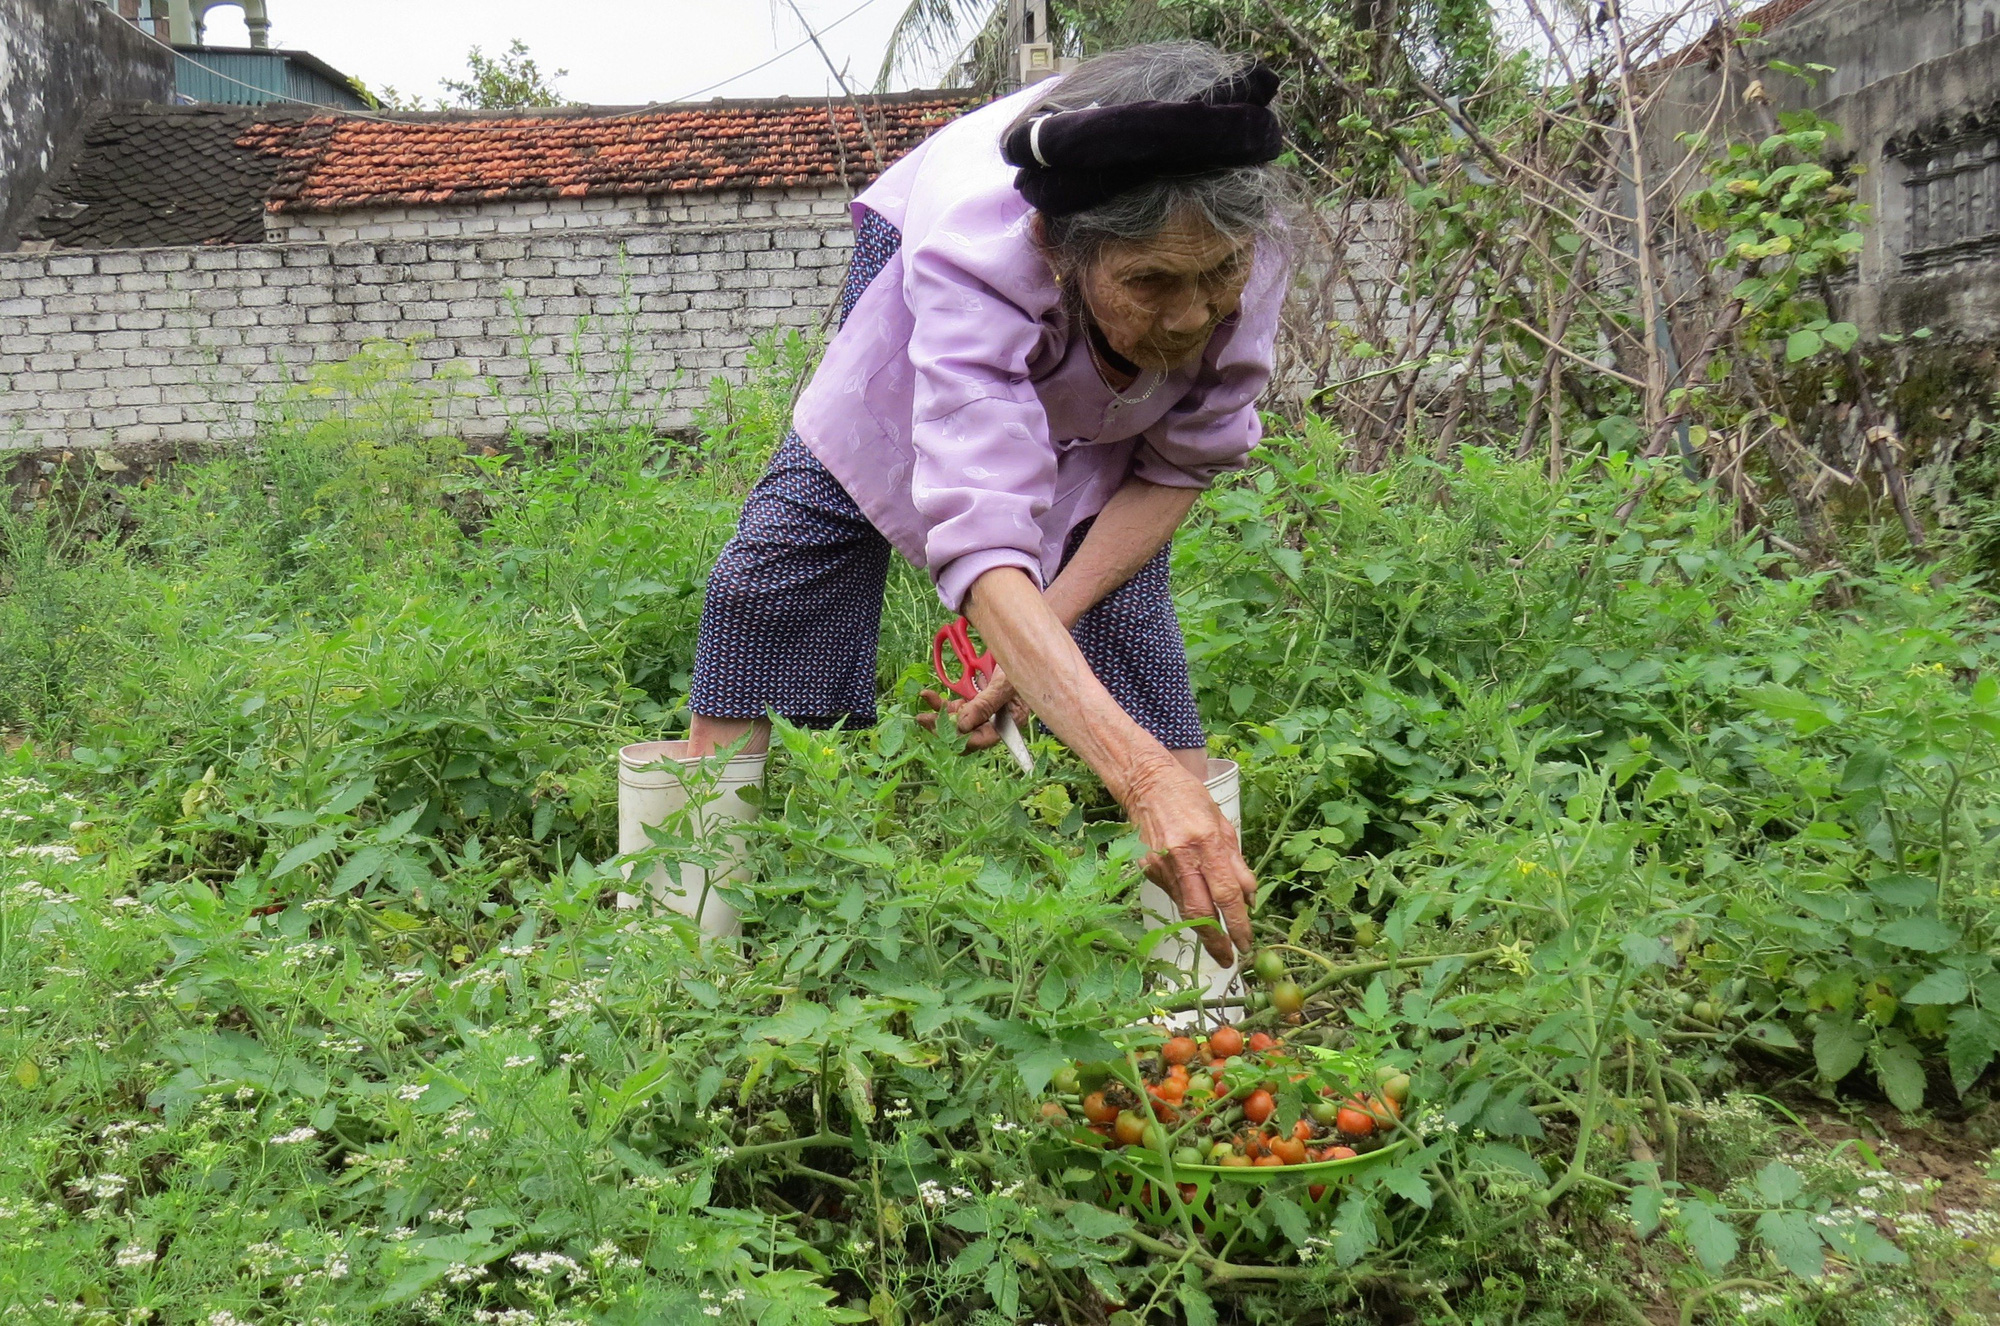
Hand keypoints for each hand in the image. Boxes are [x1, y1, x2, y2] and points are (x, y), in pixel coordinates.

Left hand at [917, 667, 1030, 752]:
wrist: (1017, 647)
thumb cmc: (1018, 664)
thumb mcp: (1004, 684)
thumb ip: (985, 705)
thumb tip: (963, 725)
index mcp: (1008, 723)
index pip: (983, 739)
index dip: (961, 738)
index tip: (942, 730)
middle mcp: (994, 721)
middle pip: (966, 734)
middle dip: (944, 730)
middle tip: (926, 721)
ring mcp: (982, 711)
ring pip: (956, 722)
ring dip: (937, 718)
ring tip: (920, 716)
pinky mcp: (973, 700)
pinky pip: (954, 707)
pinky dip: (939, 702)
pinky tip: (927, 696)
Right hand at [1123, 756, 1255, 965]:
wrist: (1147, 785)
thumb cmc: (1191, 800)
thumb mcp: (1223, 826)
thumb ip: (1237, 864)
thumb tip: (1249, 900)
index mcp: (1206, 843)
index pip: (1226, 894)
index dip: (1238, 923)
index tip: (1246, 943)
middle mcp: (1182, 858)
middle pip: (1200, 912)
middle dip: (1216, 941)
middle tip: (1229, 959)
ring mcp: (1161, 865)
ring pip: (1184, 909)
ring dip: (1203, 929)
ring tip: (1217, 942)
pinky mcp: (1148, 869)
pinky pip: (1173, 895)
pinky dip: (1187, 905)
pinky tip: (1196, 906)